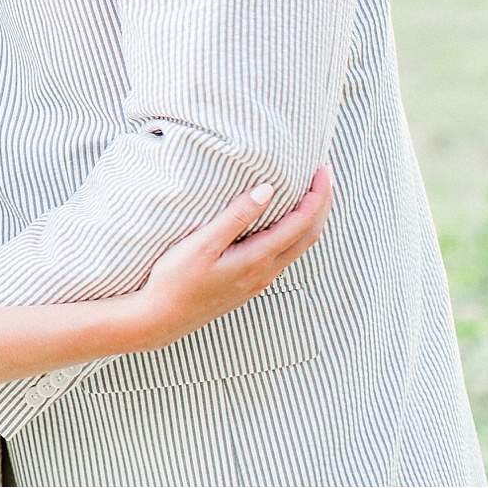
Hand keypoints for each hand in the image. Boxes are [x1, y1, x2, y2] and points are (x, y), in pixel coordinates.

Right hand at [134, 165, 334, 350]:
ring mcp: (259, 281)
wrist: (162, 318)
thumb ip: (236, 217)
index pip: (302, 223)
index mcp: (257, 259)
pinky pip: (284, 255)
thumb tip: (267, 190)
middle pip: (309, 235)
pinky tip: (282, 223)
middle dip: (322, 204)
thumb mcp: (203, 244)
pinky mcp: (249, 284)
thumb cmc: (176, 280)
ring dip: (310, 219)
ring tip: (309, 193)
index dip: (317, 195)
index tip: (321, 169)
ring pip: (298, 247)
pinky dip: (294, 233)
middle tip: (324, 174)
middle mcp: (265, 272)